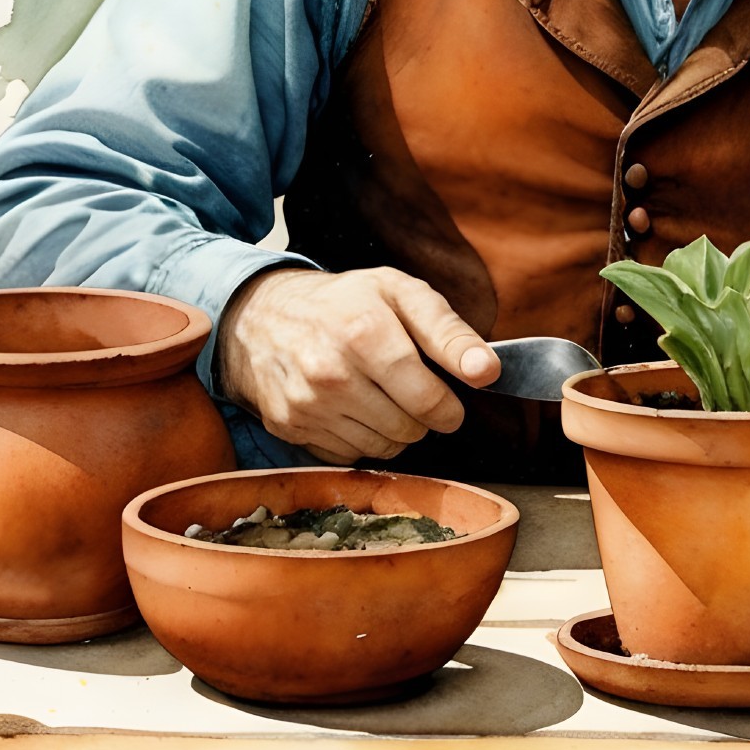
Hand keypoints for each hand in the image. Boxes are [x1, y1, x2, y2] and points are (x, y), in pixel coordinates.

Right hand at [214, 266, 500, 463]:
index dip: (450, 408)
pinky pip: (348, 456)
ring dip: (393, 430)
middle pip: (408, 430)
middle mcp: (331, 375)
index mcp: (366, 334)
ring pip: (382, 448)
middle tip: (412, 390)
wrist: (261, 315)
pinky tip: (353, 407)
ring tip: (381, 394)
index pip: (429, 401)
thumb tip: (489, 372)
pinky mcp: (289, 428)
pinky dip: (360, 438)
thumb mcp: (403, 294)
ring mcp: (306, 406)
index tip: (449, 400)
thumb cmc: (345, 301)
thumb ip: (451, 333)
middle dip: (422, 416)